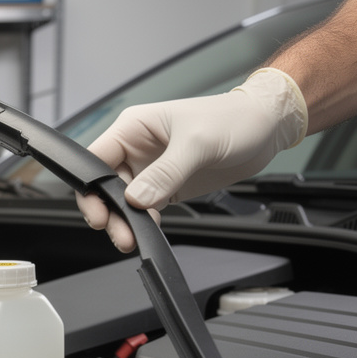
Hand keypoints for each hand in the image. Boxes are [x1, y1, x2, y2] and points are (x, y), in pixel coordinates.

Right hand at [78, 67, 306, 251]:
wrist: (265, 128)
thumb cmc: (233, 119)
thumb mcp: (197, 143)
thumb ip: (165, 172)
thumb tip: (137, 199)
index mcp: (133, 128)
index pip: (95, 158)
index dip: (91, 186)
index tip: (99, 210)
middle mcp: (136, 149)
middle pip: (105, 186)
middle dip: (107, 211)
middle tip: (118, 232)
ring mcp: (150, 169)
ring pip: (122, 202)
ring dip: (124, 221)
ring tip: (130, 238)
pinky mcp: (165, 185)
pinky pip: (145, 208)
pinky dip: (144, 222)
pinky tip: (150, 229)